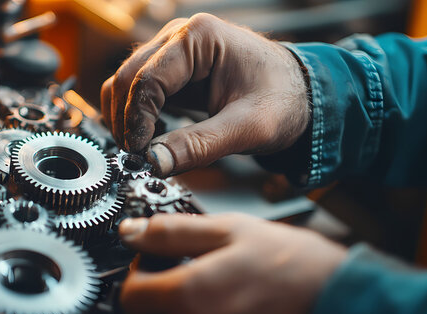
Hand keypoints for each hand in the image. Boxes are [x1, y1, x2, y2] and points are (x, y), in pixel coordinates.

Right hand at [100, 13, 308, 176]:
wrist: (302, 95)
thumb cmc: (284, 99)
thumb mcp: (248, 128)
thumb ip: (200, 145)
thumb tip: (154, 163)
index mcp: (198, 38)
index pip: (146, 79)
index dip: (136, 120)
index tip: (139, 153)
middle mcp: (179, 38)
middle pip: (127, 79)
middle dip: (125, 121)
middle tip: (136, 157)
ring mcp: (172, 53)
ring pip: (125, 84)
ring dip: (124, 119)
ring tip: (142, 150)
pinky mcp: (172, 72)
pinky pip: (138, 93)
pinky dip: (134, 117)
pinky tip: (149, 140)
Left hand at [118, 213, 345, 313]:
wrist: (344, 306)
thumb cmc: (296, 267)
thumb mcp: (231, 231)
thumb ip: (172, 231)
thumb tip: (131, 231)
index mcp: (188, 296)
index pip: (130, 297)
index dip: (137, 273)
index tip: (155, 259)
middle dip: (159, 291)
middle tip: (189, 268)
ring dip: (184, 308)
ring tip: (218, 286)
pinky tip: (233, 306)